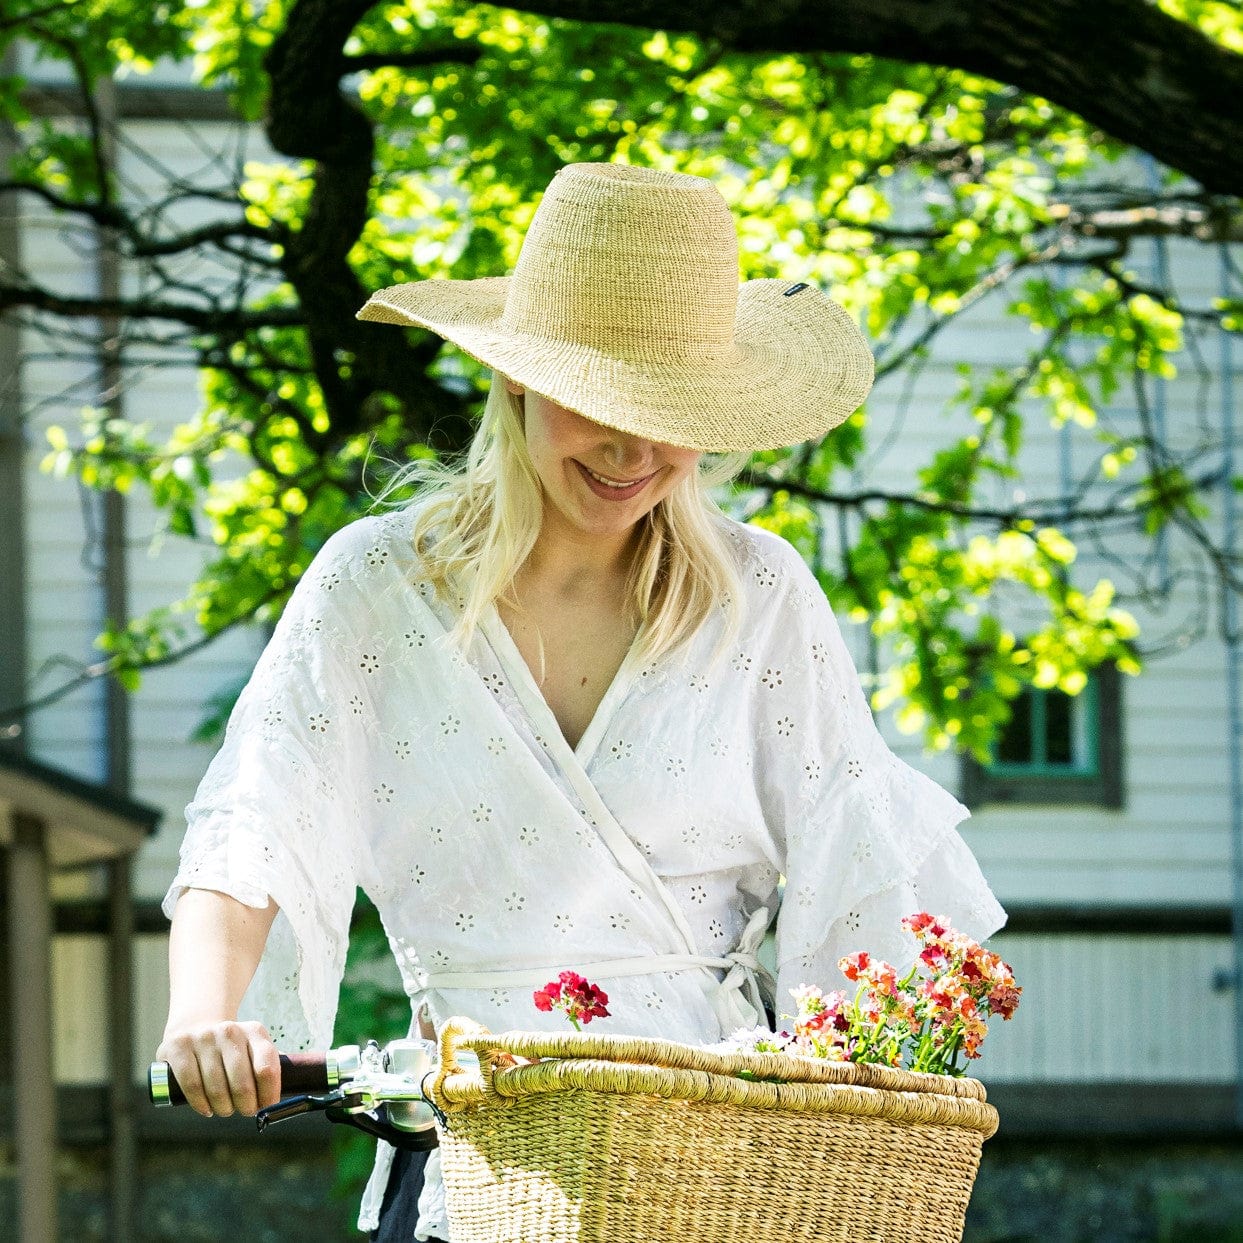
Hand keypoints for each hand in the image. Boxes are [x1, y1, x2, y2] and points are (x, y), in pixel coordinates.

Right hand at [156, 1019, 280, 1117]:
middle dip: (246, 1106)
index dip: (269, 1094)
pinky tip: (206, 1108)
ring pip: (216, 1089)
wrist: (196, 1026)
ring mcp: (203, 1038)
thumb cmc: (230, 1047)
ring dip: (224, 1107)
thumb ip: (268, 1065)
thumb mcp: (253, 1047)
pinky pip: (192, 1086)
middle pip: (242, 1084)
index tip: (267, 1106)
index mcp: (254, 1031)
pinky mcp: (179, 1048)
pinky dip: (200, 1104)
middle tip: (246, 1111)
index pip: (267, 1068)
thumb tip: (286, 1090)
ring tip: (225, 1108)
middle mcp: (230, 1032)